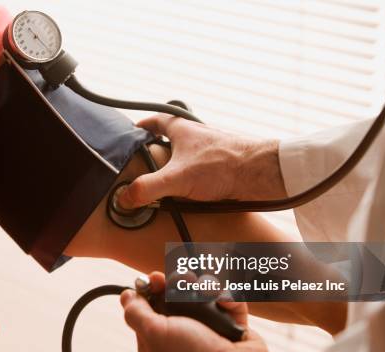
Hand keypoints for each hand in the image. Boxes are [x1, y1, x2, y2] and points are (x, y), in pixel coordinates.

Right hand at [118, 114, 285, 208]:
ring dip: (178, 166)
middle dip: (160, 148)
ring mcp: (212, 151)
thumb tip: (124, 198)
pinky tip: (191, 194)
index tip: (134, 131)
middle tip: (147, 161)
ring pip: (189, 155)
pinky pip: (202, 171)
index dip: (144, 126)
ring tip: (166, 182)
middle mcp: (198, 137)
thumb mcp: (176, 178)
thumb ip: (147, 188)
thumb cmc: (223, 165)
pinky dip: (193, 179)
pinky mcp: (224, 166)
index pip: (158, 121)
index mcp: (183, 130)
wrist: (261, 173)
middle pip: (173, 138)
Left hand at [120, 272, 268, 351]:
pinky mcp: (230, 328)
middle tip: (182, 278)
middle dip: (178, 283)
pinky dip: (227, 299)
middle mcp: (181, 337)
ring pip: (202, 297)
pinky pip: (227, 304)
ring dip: (204, 288)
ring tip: (207, 290)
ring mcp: (207, 332)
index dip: (150, 291)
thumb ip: (136, 313)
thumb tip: (126, 295)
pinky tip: (223, 301)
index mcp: (158, 343)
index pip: (149, 309)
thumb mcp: (154, 333)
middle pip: (175, 299)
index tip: (153, 279)